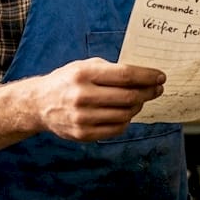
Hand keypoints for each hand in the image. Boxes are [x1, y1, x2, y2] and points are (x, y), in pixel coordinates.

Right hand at [29, 58, 164, 141]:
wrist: (39, 104)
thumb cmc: (66, 81)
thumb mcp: (84, 66)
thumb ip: (110, 70)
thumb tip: (143, 76)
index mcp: (83, 74)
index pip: (125, 75)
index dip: (147, 76)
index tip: (160, 76)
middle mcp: (82, 96)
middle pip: (128, 97)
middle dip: (148, 92)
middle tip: (157, 89)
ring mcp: (82, 117)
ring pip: (125, 115)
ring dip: (138, 107)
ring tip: (140, 100)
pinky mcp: (83, 134)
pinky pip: (116, 129)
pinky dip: (126, 121)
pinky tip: (126, 113)